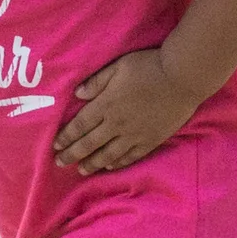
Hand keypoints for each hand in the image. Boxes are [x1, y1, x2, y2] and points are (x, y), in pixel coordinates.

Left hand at [52, 49, 201, 174]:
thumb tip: (77, 94)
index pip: (80, 125)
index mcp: (106, 104)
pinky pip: (131, 156)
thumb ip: (96, 82)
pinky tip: (110, 167)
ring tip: (81, 170)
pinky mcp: (151, 140)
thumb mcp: (117, 67)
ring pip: (108, 154)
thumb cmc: (148, 67)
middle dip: (73, 154)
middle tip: (60, 163)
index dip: (66, 136)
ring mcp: (134, 134)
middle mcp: (117, 123)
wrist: (181, 78)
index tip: (56, 145)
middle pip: (90, 143)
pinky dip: (118, 163)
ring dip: (92, 163)